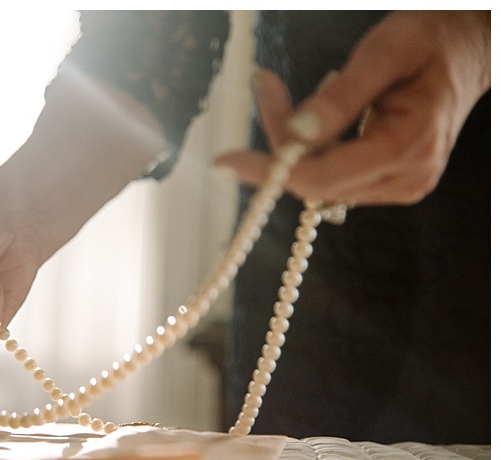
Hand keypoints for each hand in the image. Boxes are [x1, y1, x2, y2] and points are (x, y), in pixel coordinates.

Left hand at [217, 11, 489, 204]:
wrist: (466, 48)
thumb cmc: (428, 43)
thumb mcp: (383, 53)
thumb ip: (341, 96)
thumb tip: (296, 134)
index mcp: (409, 146)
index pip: (324, 177)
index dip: (271, 171)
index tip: (226, 160)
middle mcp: (407, 177)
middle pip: (315, 181)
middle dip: (278, 141)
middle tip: (264, 86)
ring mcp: (400, 184)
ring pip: (319, 181)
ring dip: (289, 144)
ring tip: (279, 91)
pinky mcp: (388, 180)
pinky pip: (333, 174)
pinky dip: (308, 148)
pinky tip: (307, 116)